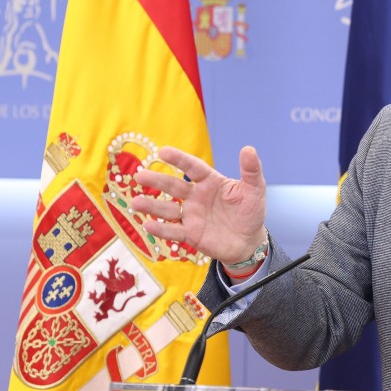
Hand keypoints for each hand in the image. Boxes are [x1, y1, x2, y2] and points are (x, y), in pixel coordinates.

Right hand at [132, 145, 266, 264]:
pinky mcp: (191, 234)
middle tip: (140, 174)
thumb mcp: (255, 190)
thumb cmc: (250, 211)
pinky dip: (161, 229)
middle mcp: (196, 197)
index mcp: (210, 182)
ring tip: (136, 202)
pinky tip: (148, 225)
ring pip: (168, 209)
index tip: (163, 151)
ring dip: (152, 206)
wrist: (249, 242)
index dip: (179, 159)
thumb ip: (251, 171)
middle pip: (174, 187)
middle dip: (157, 181)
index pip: (193, 168)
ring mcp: (192, 215)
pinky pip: (174, 231)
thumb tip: (248, 148)